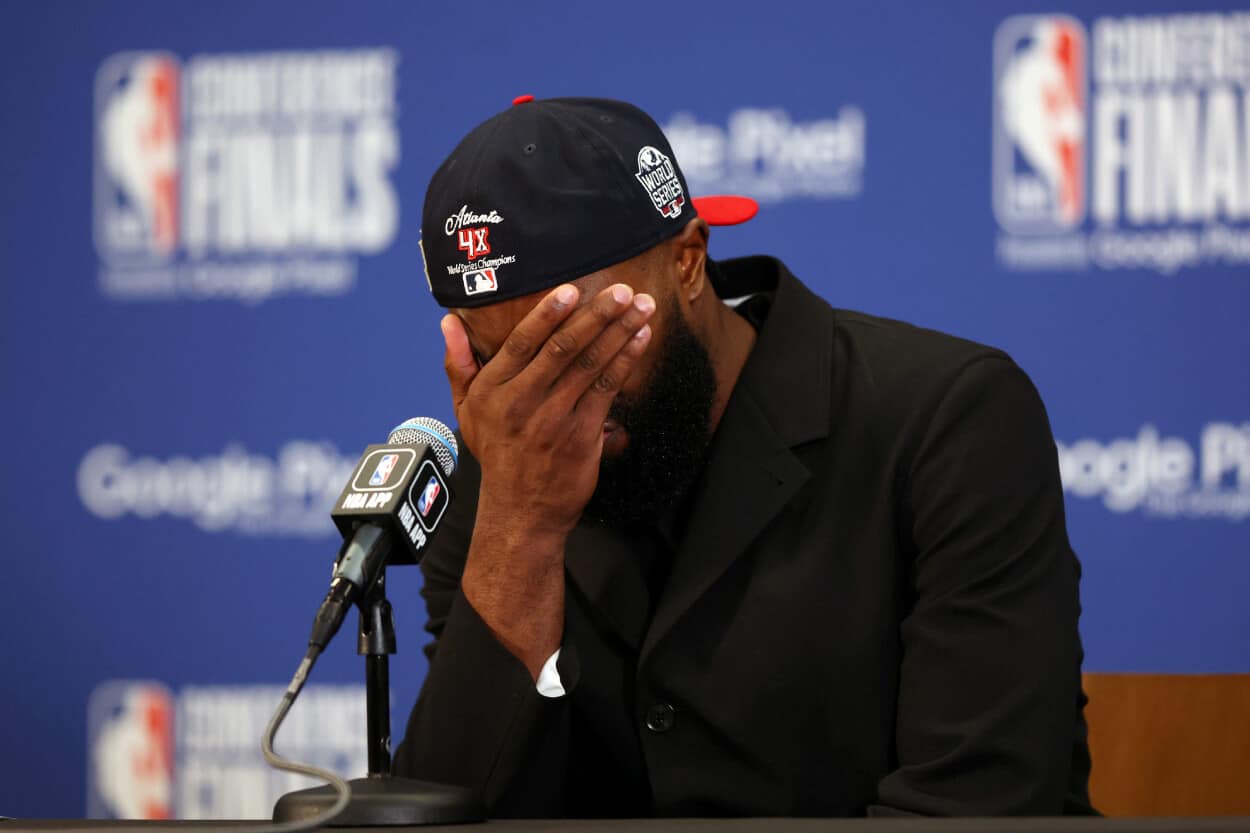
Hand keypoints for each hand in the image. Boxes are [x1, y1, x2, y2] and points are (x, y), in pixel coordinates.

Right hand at [441, 282, 655, 676]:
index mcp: (492, 391)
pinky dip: (626, 362)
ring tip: (640, 307)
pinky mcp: (581, 435)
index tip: (570, 289)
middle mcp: (521, 403)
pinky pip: (607, 390)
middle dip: (596, 316)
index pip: (520, 343)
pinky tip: (640, 339)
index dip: (547, 315)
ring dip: (619, 333)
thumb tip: (448, 323)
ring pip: (589, 366)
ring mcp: (553, 420)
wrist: (521, 512)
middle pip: (562, 349)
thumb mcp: (467, 410)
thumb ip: (459, 364)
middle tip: (622, 291)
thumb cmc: (497, 454)